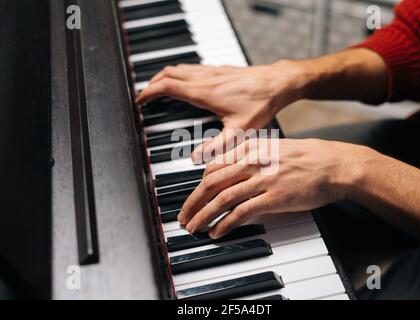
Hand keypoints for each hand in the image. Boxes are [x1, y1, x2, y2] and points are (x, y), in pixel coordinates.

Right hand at [135, 61, 313, 160]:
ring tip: (157, 88)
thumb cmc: (262, 104)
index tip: (140, 100)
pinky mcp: (220, 69)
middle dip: (152, 83)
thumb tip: (196, 159)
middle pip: (168, 73)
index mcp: (205, 93)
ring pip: (179, 68)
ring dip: (164, 76)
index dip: (149, 92)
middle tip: (144, 95)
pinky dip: (179, 73)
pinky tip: (184, 82)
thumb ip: (217, 147)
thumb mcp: (240, 131)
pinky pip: (192, 67)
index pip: (167, 86)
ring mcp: (212, 71)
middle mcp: (205, 79)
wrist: (279, 83)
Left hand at [178, 138, 376, 238]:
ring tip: (194, 227)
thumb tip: (233, 177)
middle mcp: (252, 161)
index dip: (198, 185)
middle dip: (193, 202)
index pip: (214, 166)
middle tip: (184, 216)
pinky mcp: (273, 197)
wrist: (333, 164)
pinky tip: (217, 232)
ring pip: (221, 198)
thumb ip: (251, 160)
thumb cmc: (307, 158)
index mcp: (250, 147)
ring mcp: (262, 179)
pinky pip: (241, 212)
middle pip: (211, 183)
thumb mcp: (273, 149)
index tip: (193, 197)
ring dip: (203, 215)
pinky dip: (225, 223)